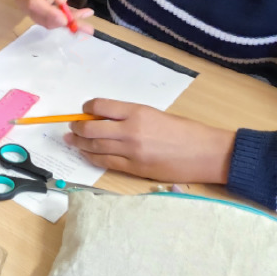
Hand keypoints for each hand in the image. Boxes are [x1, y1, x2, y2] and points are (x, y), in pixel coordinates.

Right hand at [14, 0, 93, 32]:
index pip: (34, 2)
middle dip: (62, 22)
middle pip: (40, 16)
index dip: (49, 13)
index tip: (65, 20)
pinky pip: (51, 21)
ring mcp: (29, 7)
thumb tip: (60, 0)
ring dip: (67, 23)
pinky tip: (81, 21)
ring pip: (47, 22)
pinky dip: (66, 22)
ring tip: (87, 23)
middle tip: (85, 27)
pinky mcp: (37, 14)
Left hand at [65, 98, 235, 184]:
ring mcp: (131, 152)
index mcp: (138, 112)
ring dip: (80, 143)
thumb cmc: (185, 131)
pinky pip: (105, 162)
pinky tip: (86, 154)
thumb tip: (105, 118)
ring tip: (72, 140)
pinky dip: (92, 157)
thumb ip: (131, 116)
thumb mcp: (156, 115)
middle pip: (92, 128)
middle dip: (78, 127)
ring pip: (95, 146)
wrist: (205, 153)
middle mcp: (131, 131)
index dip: (88, 108)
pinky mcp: (134, 169)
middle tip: (71, 127)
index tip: (83, 109)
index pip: (102, 106)